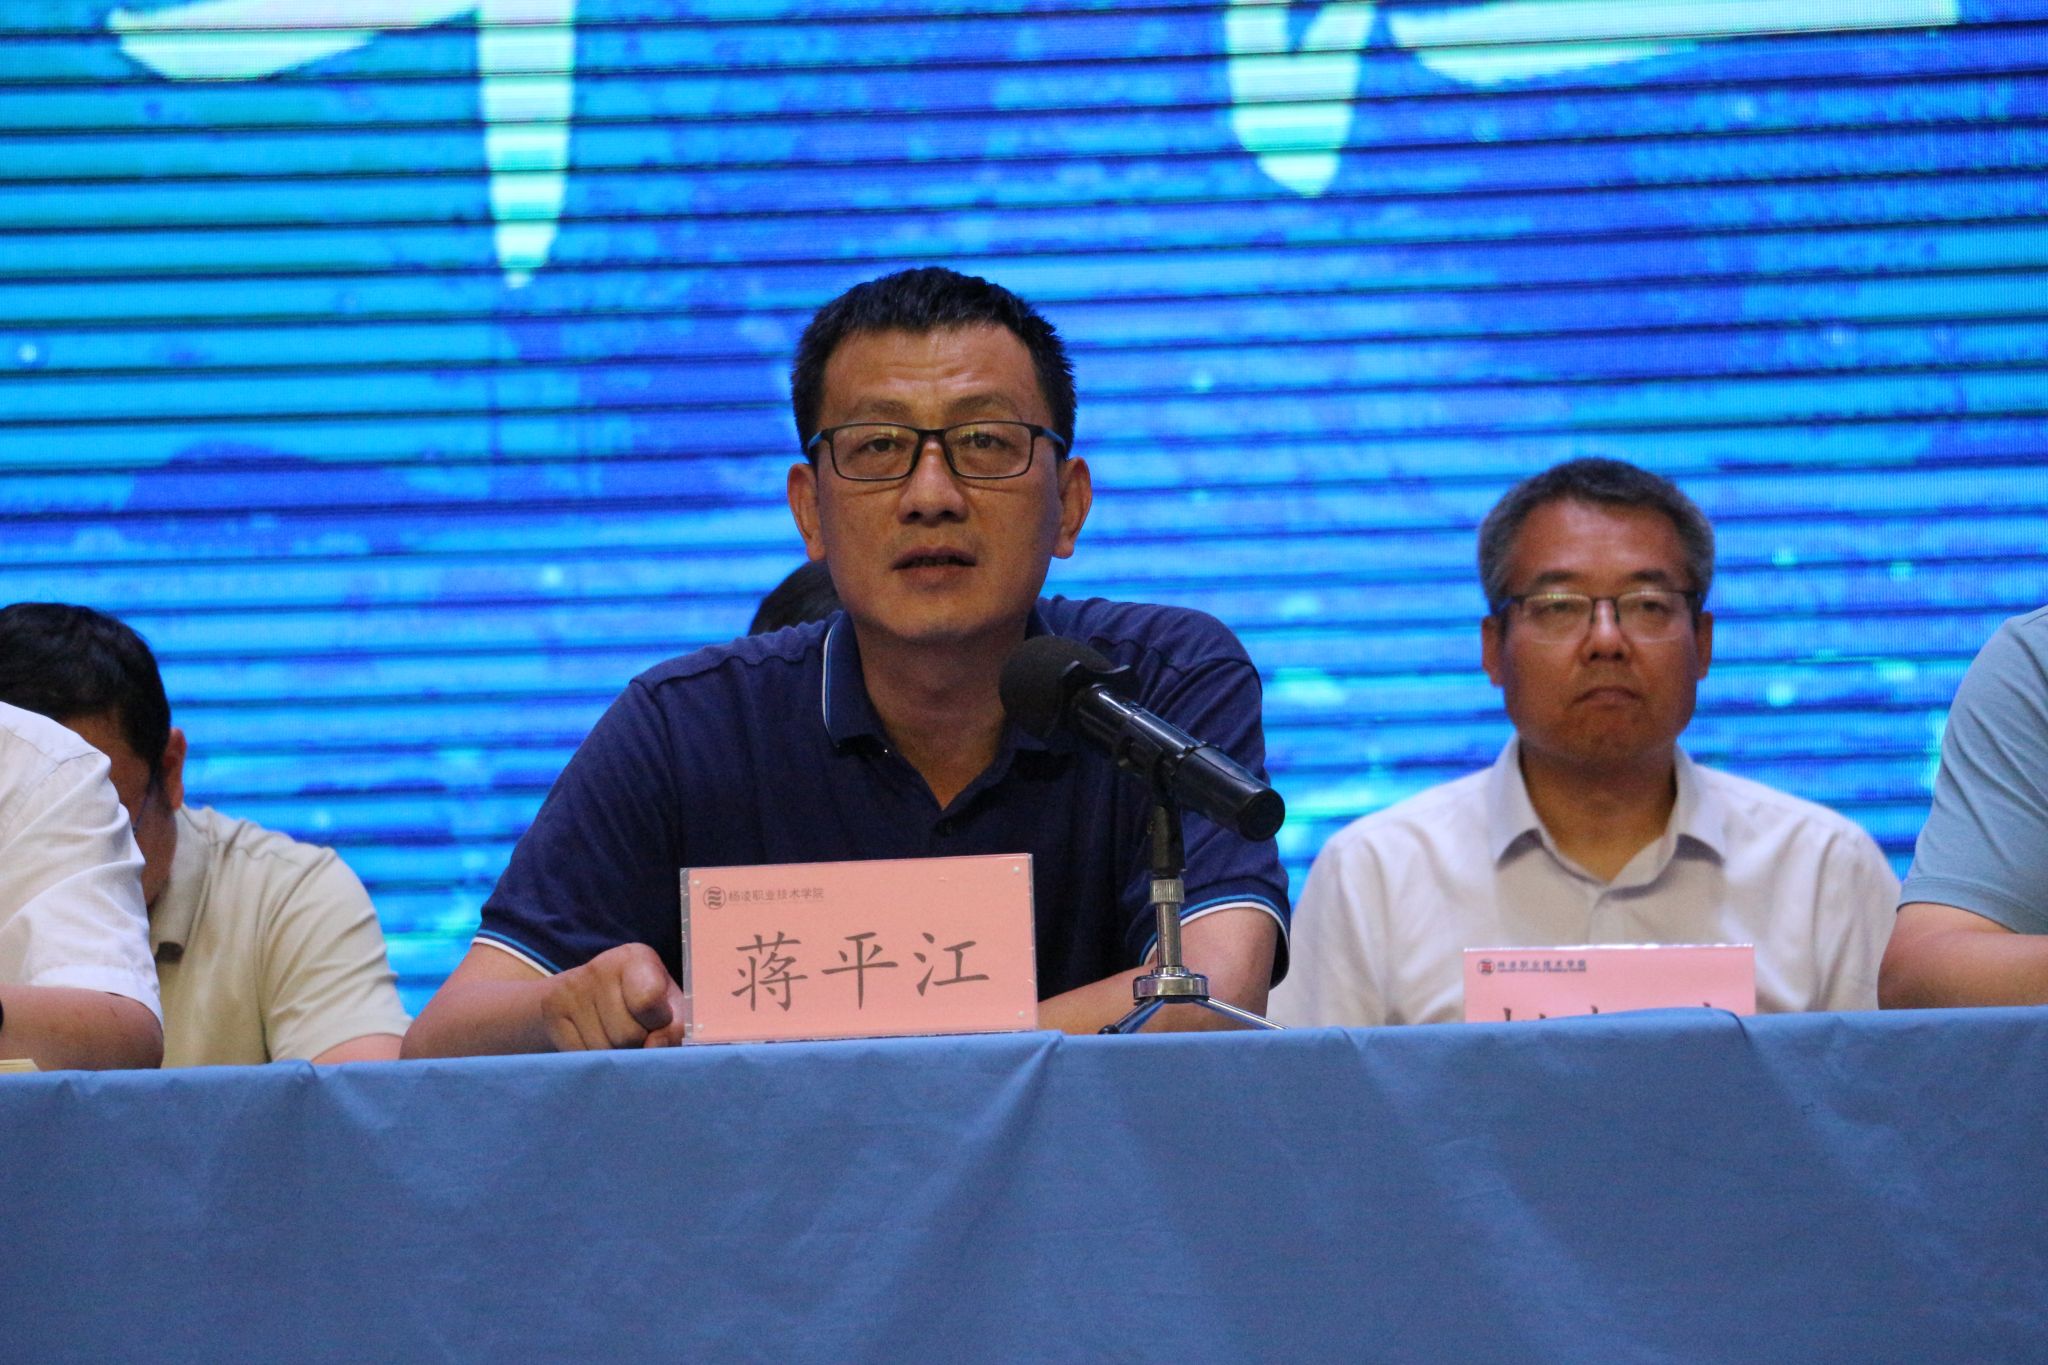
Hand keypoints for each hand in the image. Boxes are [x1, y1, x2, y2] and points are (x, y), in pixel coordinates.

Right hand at [539, 943, 685, 1049]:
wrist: (581, 998)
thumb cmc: (636, 1002)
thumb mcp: (666, 1006)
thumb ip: (673, 1027)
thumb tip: (653, 1047)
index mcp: (636, 958)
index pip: (648, 1001)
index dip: (658, 1024)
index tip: (656, 1021)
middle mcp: (601, 967)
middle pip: (627, 1035)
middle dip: (637, 1045)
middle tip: (634, 1032)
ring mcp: (571, 989)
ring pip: (603, 1051)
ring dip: (615, 1057)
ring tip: (613, 1037)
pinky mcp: (551, 1010)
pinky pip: (580, 1057)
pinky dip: (593, 1061)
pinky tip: (592, 1041)